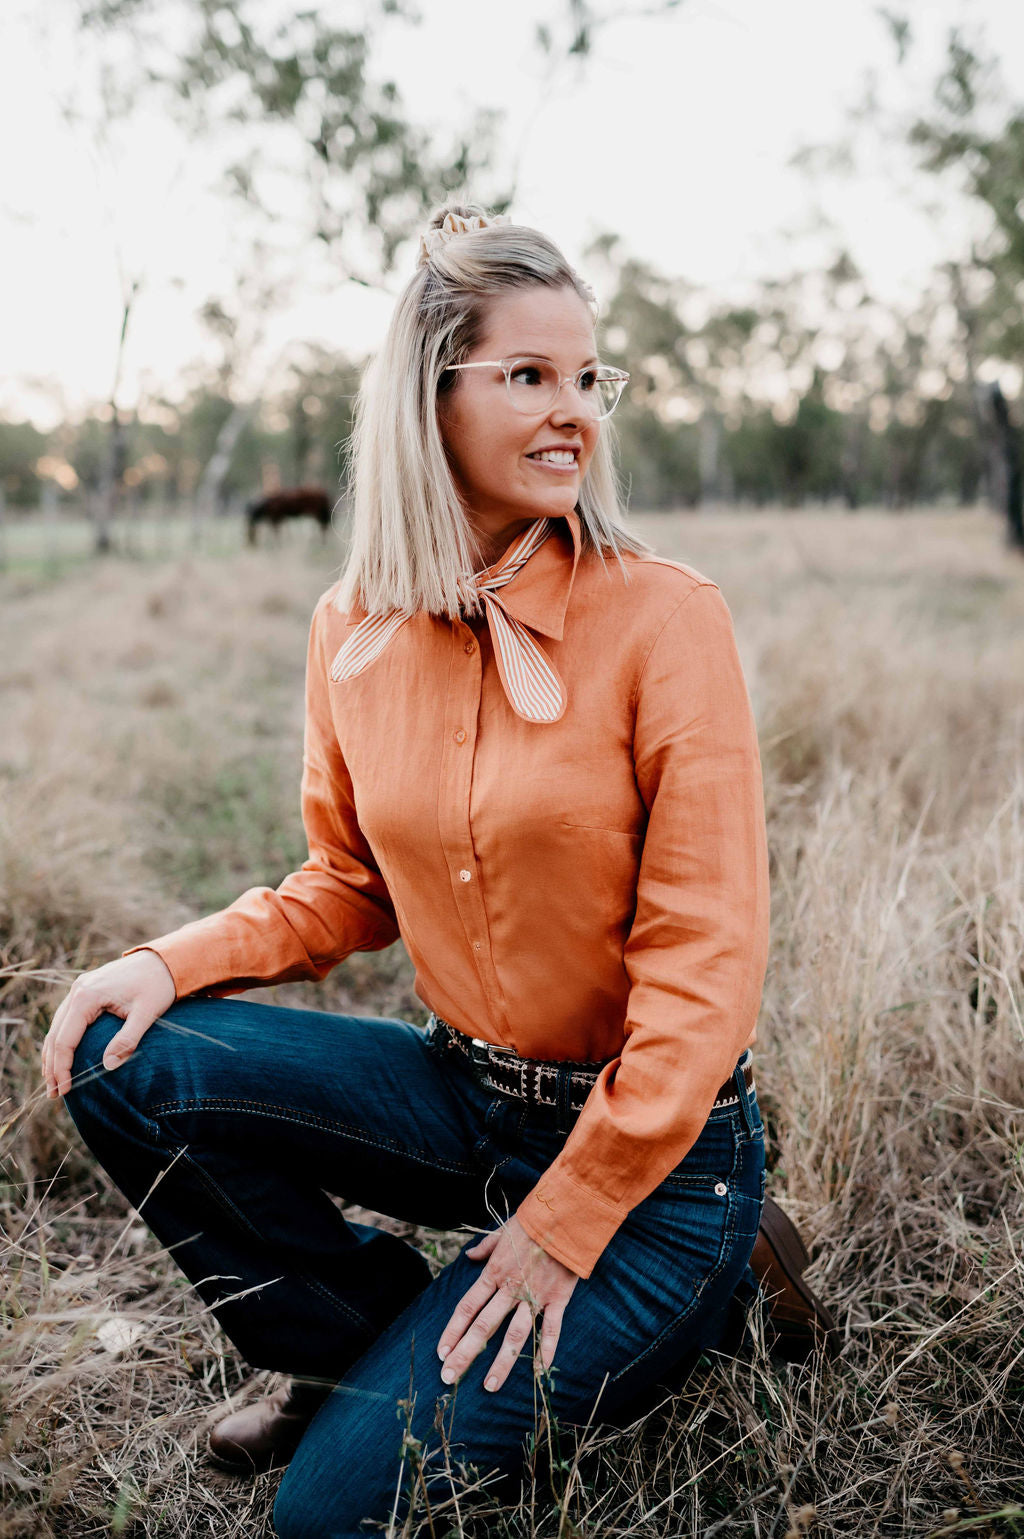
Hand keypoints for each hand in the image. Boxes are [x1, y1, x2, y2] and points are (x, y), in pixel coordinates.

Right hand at [42, 950, 176, 1098]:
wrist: (164, 960)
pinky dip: (61, 1039)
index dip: (62, 1068)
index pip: (65, 1040)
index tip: (66, 1091)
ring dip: (52, 1054)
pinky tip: (63, 1056)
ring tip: (53, 1080)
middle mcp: (78, 990)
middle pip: (55, 1035)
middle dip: (52, 1066)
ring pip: (57, 1027)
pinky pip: (66, 1019)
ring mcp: (80, 988)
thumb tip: (107, 1066)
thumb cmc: (158, 986)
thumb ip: (128, 1040)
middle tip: (54, 1095)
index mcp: (87, 996)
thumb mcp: (147, 1013)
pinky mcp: (86, 990)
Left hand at [436, 1214, 578, 1394]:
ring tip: (489, 1386)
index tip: (441, 1352)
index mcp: (494, 1273)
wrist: (564, 1215)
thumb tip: (468, 1257)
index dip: (452, 1330)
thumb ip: (484, 1249)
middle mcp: (510, 1289)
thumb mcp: (502, 1232)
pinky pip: (551, 1329)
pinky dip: (546, 1351)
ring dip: (501, 1362)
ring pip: (515, 1335)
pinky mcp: (558, 1299)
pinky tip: (539, 1373)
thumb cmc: (531, 1222)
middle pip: (483, 1326)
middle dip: (465, 1354)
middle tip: (449, 1377)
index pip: (467, 1307)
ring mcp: (534, 1296)